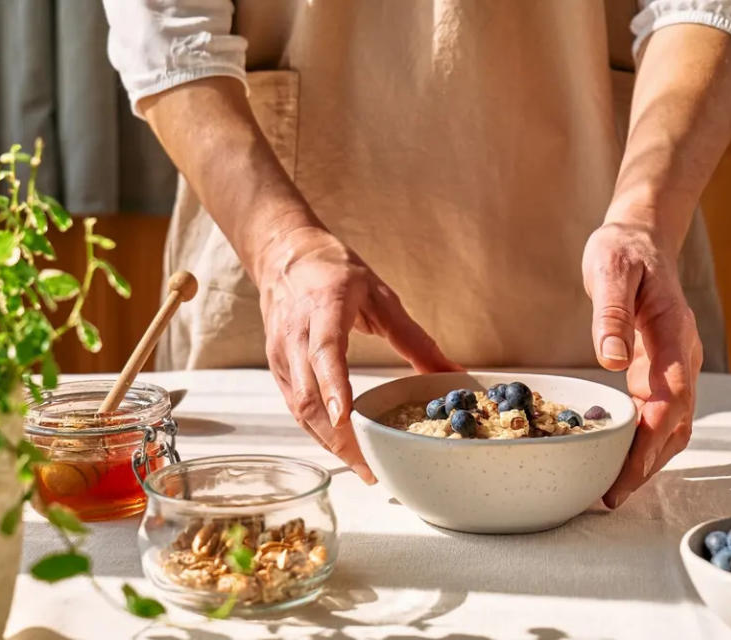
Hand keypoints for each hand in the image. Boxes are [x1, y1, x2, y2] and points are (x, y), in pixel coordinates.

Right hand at [258, 226, 458, 482]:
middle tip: (371, 466)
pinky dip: (318, 433)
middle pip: (309, 394)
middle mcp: (295, 335)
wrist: (285, 255)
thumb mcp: (381, 297)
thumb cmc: (336, 272)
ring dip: (329, 443)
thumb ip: (414, 338)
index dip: (334, 385)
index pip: (325, 351)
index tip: (347, 417)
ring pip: (300, 409)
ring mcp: (281, 355)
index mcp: (323, 309)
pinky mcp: (278, 369)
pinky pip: (296, 408)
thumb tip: (453, 372)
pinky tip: (343, 449)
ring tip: (364, 468)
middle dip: (338, 436)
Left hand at [582, 221, 702, 508]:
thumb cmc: (624, 250)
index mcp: (673, 333)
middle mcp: (682, 354)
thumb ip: (611, 313)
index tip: (626, 472)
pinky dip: (648, 440)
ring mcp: (677, 363)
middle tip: (613, 496)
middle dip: (649, 463)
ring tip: (617, 488)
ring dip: (651, 458)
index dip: (649, 441)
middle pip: (677, 423)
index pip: (668, 399)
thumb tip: (611, 359)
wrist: (643, 235)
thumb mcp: (611, 270)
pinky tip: (624, 457)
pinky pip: (663, 412)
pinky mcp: (664, 367)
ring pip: (676, 423)